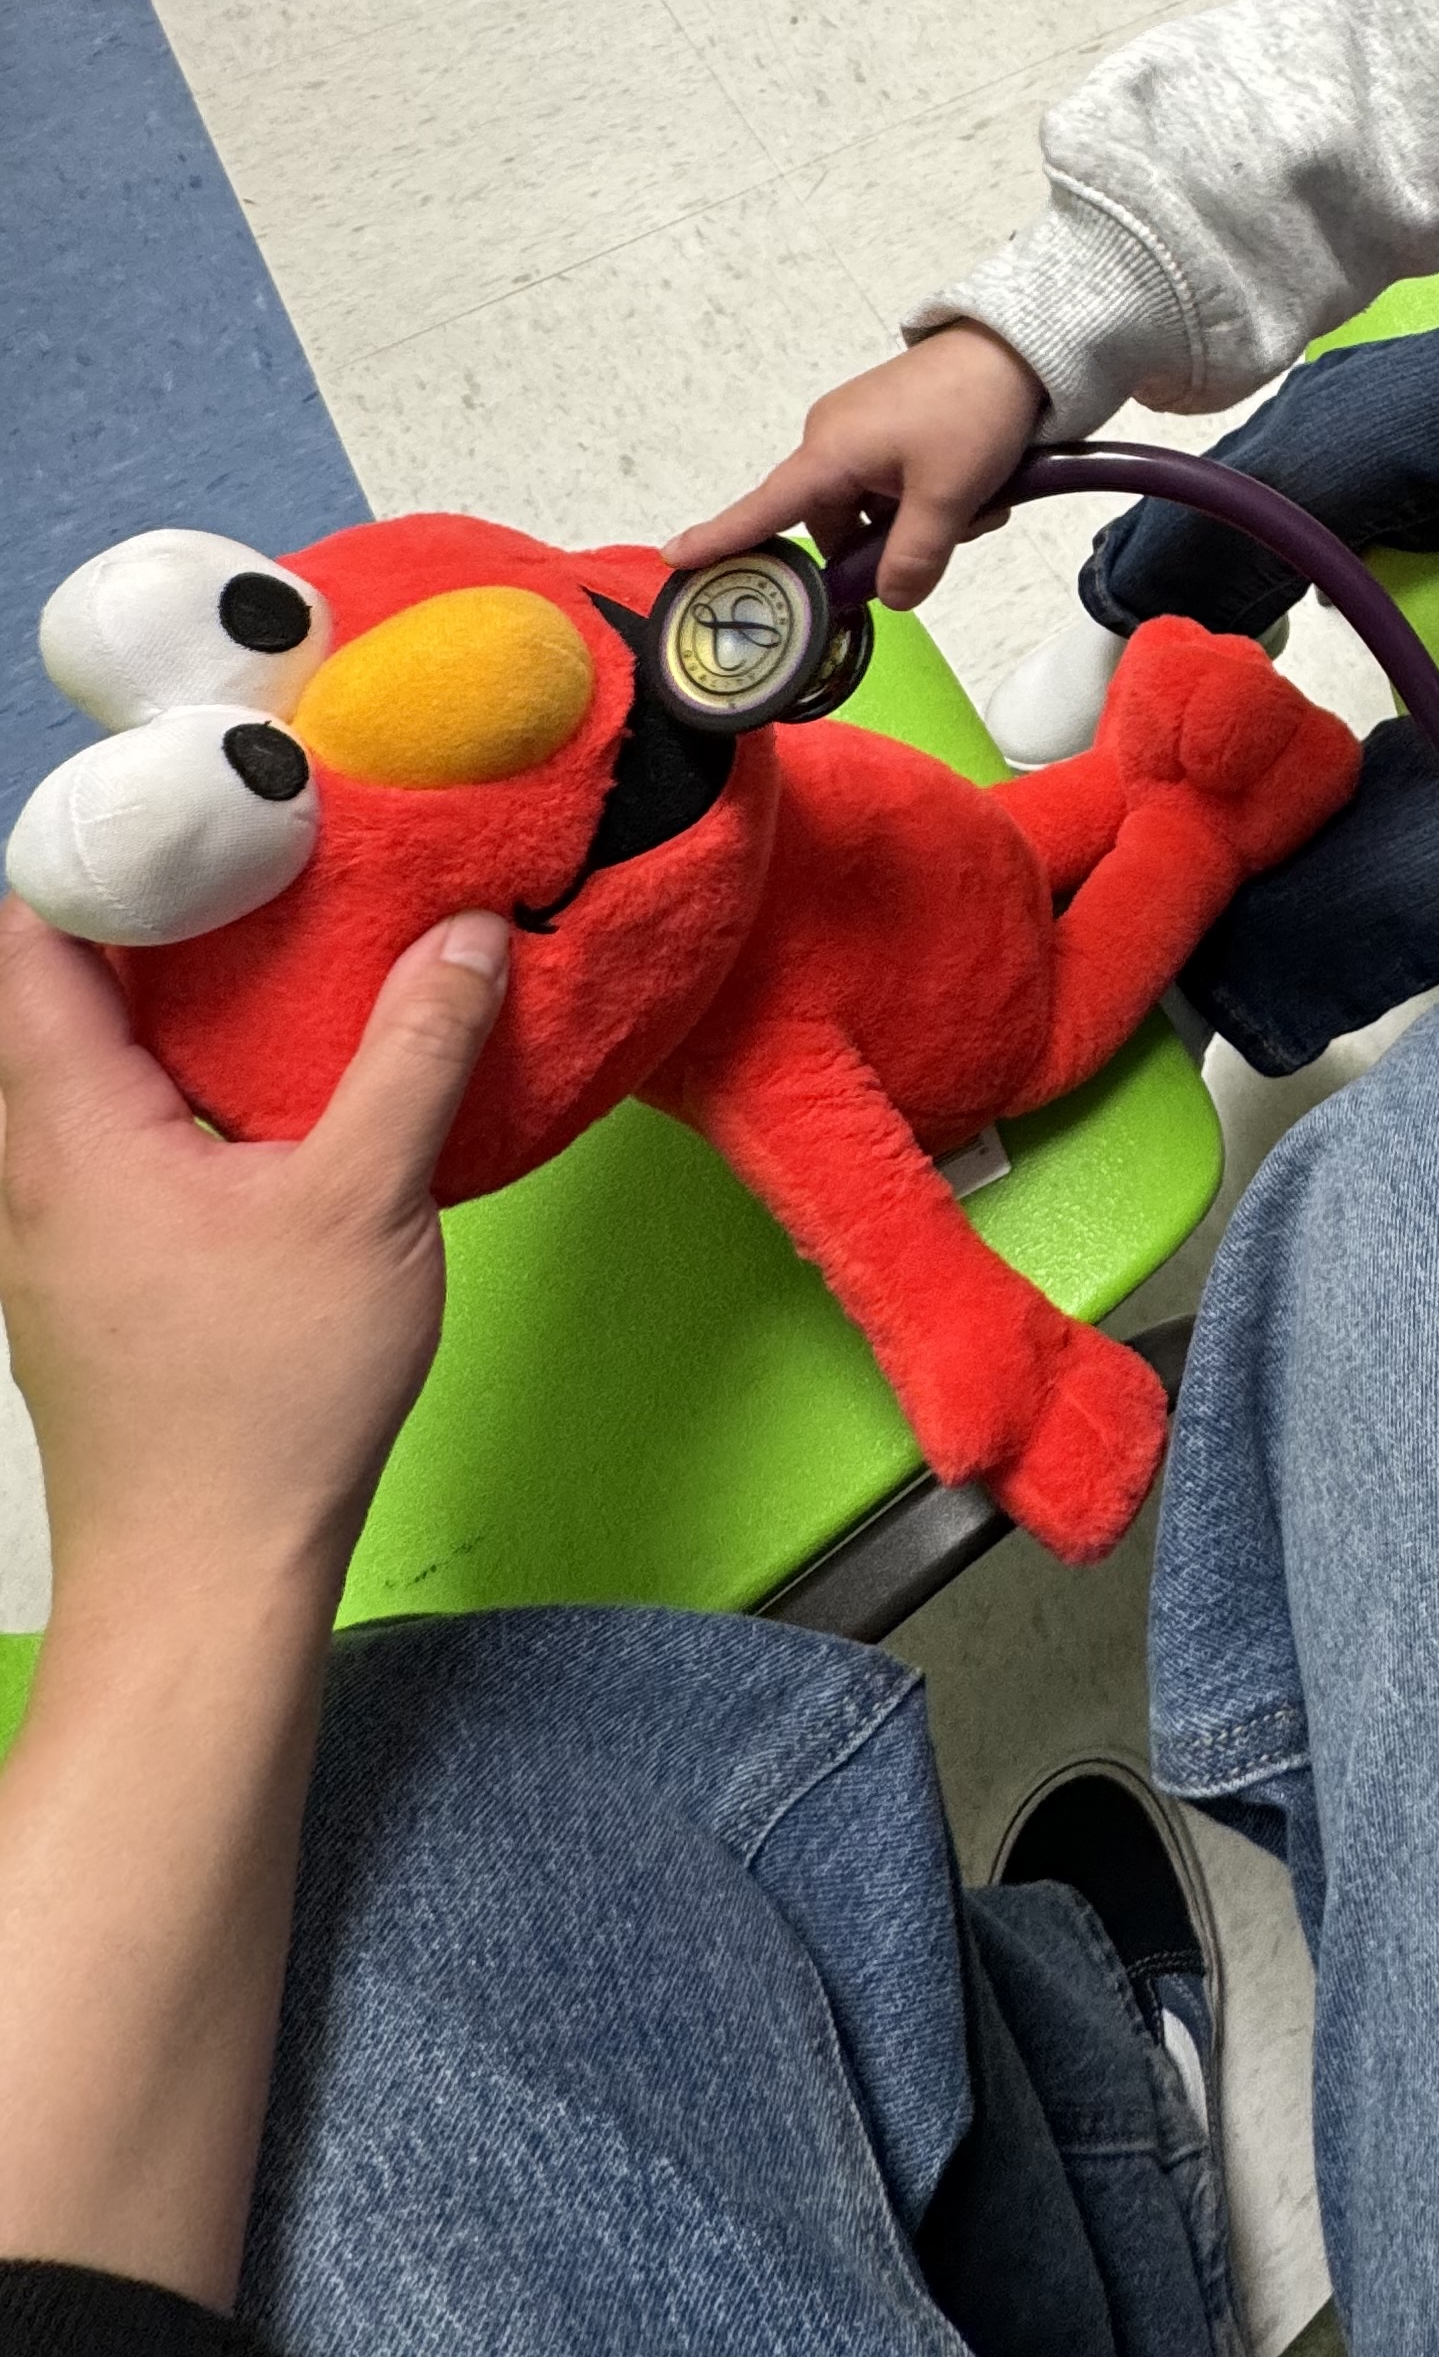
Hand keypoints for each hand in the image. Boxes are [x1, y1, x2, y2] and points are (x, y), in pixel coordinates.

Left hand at [0, 901, 509, 2307]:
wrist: (204, 1572)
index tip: (202, 792)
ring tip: (284, 929)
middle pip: (52, 986)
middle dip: (150, 903)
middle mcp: (32, 1158)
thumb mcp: (365, 1204)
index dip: (98, 848)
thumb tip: (468, 929)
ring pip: (81, 1056)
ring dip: (166, 989)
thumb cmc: (266, 1391)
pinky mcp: (92, 1262)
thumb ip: (414, 1054)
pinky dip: (177, 1063)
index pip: (28, 937)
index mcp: (66, 1121)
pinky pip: (112, 1118)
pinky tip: (277, 1064)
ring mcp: (52, 1216)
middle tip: (265, 840)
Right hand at [665, 323, 1044, 612]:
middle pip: (839, 525)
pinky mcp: (891, 424)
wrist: (1019, 346)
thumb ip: (914, 558)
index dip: (721, 539)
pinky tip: (979, 487)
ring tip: (980, 502)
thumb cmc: (974, 410)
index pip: (765, 508)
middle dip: (892, 542)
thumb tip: (889, 600)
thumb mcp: (950, 497)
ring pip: (875, 507)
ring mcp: (862, 430)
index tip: (674, 559)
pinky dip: (929, 496)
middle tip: (958, 530)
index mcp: (830, 452)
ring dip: (921, 521)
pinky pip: (895, 482)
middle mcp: (832, 440)